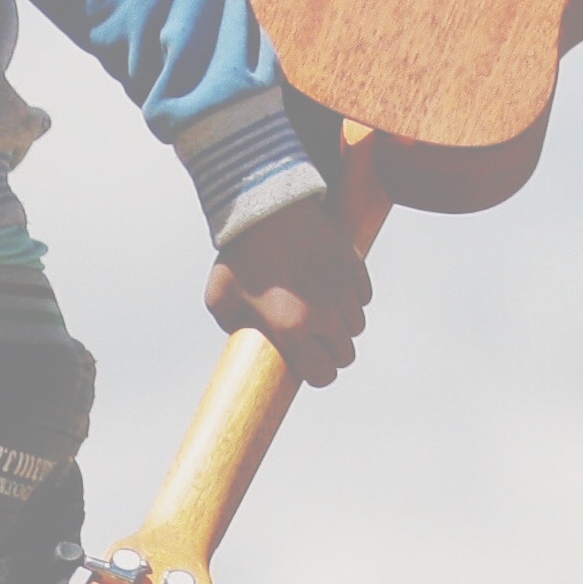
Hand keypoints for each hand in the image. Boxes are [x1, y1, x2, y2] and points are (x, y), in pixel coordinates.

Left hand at [204, 205, 372, 385]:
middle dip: (330, 353)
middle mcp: (325, 315)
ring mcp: (344, 290)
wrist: (264, 208)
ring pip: (356, 326)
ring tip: (320, 311)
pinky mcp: (355, 267)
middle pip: (345, 355)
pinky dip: (351, 298)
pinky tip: (329, 287)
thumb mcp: (220, 300)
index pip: (323, 375)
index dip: (316, 375)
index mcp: (293, 330)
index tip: (307, 365)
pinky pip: (362, 296)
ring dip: (341, 325)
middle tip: (313, 340)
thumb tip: (247, 344)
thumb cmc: (237, 256)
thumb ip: (235, 330)